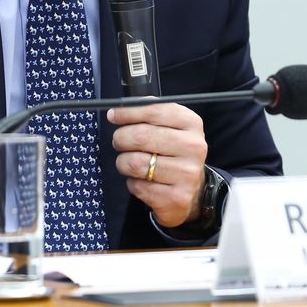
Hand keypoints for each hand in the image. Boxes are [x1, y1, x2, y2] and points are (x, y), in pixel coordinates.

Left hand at [107, 103, 207, 227]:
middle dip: (121, 138)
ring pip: (134, 163)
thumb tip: (120, 109)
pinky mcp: (177, 197)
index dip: (127, 112)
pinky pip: (138, 186)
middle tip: (119, 142)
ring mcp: (187, 174)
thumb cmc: (173, 152)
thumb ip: (150, 112)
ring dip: (124, 163)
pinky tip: (142, 181)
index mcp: (191, 123)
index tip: (113, 115)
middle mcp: (193, 147)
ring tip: (130, 163)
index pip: (153, 111)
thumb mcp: (171, 126)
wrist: (193, 190)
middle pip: (140, 136)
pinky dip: (133, 183)